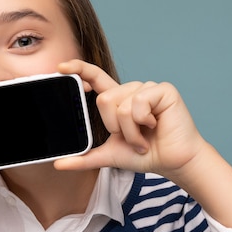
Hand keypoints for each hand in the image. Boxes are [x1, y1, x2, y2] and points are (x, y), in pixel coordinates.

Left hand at [54, 60, 206, 179]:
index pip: (95, 78)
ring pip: (121, 105)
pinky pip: (139, 102)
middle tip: (132, 139)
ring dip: (131, 131)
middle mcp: (132, 91)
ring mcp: (148, 88)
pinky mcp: (163, 90)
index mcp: (119, 100)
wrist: (172, 163)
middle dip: (115, 127)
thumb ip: (85, 158)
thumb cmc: (146, 155)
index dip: (79, 69)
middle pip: (104, 99)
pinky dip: (143, 122)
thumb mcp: (110, 155)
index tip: (61, 67)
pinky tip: (155, 125)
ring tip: (144, 138)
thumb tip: (59, 164)